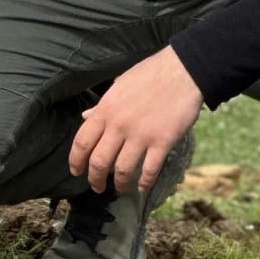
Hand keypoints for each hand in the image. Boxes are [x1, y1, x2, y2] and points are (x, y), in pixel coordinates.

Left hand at [69, 46, 202, 193]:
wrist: (183, 70)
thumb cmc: (151, 73)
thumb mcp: (120, 84)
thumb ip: (102, 105)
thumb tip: (86, 117)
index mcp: (106, 110)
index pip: (82, 142)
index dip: (76, 161)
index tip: (77, 172)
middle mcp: (120, 125)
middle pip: (99, 162)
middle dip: (95, 180)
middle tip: (97, 186)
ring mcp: (142, 135)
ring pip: (123, 170)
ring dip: (120, 184)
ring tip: (121, 188)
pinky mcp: (163, 141)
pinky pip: (150, 169)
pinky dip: (145, 182)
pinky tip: (144, 186)